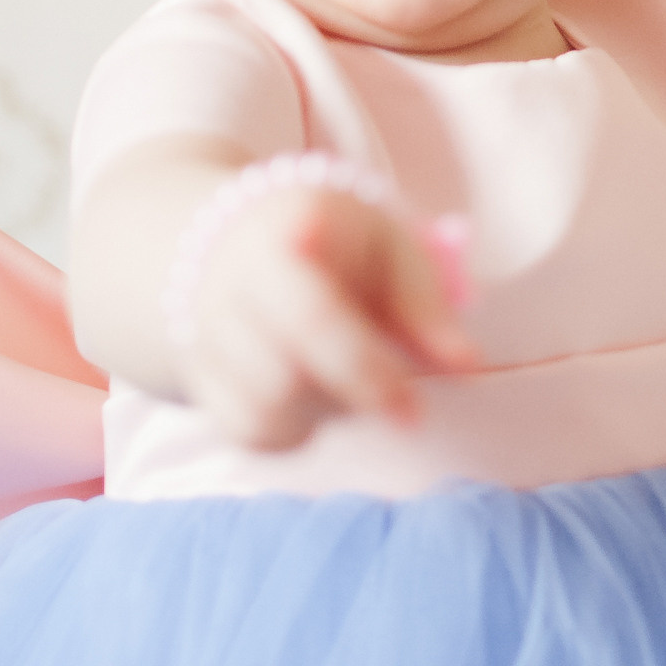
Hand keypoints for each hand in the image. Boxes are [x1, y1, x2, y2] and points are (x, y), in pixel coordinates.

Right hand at [177, 182, 479, 450]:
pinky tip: (316, 399)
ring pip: (261, 414)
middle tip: (396, 399)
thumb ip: (426, 303)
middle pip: (280, 381)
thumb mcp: (386, 239)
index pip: (313, 319)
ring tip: (349, 383)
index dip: (366, 372)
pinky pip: (245, 432)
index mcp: (280, 238)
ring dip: (320, 416)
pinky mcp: (198, 378)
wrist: (228, 232)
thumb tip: (467, 368)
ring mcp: (203, 336)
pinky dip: (290, 432)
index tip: (414, 410)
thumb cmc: (330, 234)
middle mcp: (229, 289)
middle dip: (349, 401)